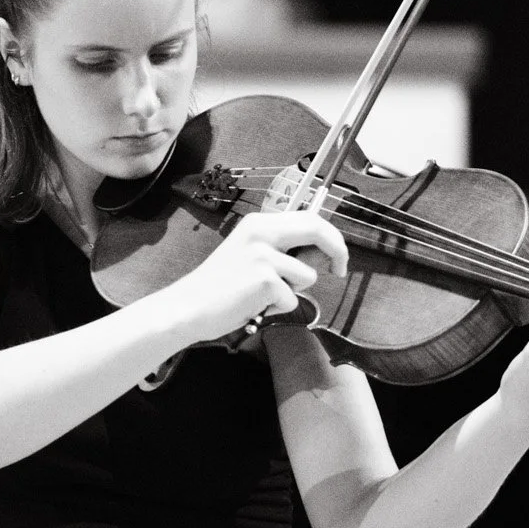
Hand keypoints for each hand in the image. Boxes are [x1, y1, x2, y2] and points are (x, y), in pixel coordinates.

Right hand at [158, 205, 350, 346]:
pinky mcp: (264, 280)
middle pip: (316, 230)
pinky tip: (254, 306)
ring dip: (293, 292)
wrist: (189, 307)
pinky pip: (291, 299)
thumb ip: (282, 250)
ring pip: (307, 275)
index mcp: (258, 223)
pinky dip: (278, 309)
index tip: (336, 256)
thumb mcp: (250, 255)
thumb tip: (322, 255)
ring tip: (264, 297)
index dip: (331, 236)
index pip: (309, 218)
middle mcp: (261, 233)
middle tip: (340, 270)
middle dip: (337, 251)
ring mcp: (262, 255)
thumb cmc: (220, 287)